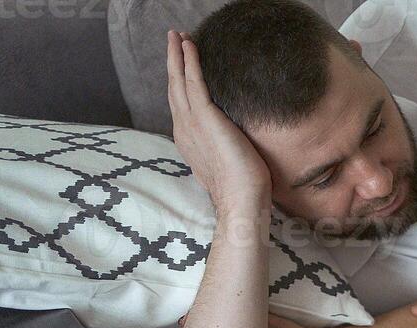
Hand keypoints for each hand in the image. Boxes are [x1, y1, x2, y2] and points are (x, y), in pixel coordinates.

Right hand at [166, 30, 269, 213]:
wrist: (241, 203)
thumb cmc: (243, 189)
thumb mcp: (230, 161)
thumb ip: (226, 147)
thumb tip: (238, 142)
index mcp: (190, 140)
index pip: (181, 104)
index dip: (179, 82)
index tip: (181, 64)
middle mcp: (185, 129)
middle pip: (174, 88)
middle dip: (173, 62)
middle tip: (173, 40)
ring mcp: (192, 123)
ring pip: (179, 81)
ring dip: (178, 55)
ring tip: (177, 36)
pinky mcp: (205, 119)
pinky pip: (194, 82)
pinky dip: (190, 62)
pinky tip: (191, 46)